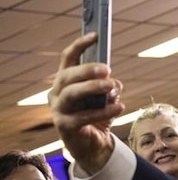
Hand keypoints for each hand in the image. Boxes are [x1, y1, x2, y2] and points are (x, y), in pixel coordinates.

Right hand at [49, 34, 123, 174]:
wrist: (95, 144)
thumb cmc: (99, 116)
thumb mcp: (105, 97)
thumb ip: (107, 85)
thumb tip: (112, 82)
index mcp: (65, 81)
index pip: (67, 59)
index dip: (79, 45)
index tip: (95, 35)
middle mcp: (57, 93)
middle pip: (67, 76)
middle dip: (87, 70)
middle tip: (107, 69)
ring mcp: (58, 110)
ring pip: (71, 94)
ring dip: (93, 88)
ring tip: (112, 86)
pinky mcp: (64, 126)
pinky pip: (82, 116)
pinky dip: (103, 111)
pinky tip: (119, 107)